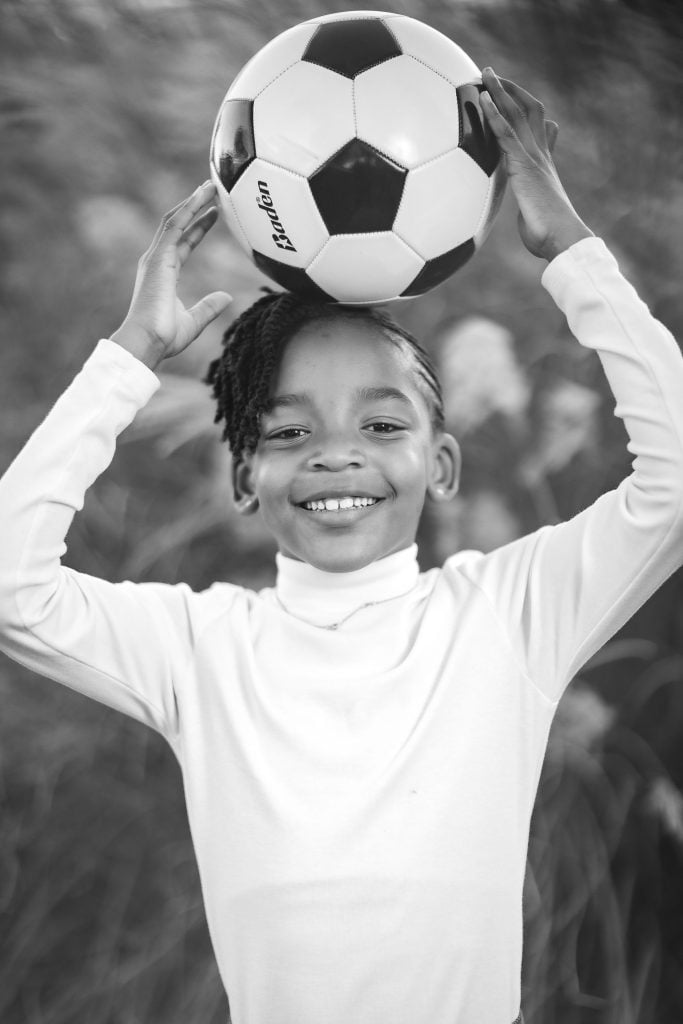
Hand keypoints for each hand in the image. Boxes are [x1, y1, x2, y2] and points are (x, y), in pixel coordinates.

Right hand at [111, 181, 231, 368]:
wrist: (146, 341)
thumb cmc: (164, 337)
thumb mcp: (194, 321)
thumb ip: (208, 307)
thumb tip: (227, 298)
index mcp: (164, 274)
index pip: (183, 243)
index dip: (199, 228)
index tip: (214, 215)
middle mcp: (158, 261)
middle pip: (178, 225)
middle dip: (194, 206)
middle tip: (212, 189)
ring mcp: (156, 257)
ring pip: (175, 219)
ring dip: (192, 201)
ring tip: (210, 185)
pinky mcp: (159, 257)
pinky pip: (174, 226)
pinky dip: (188, 209)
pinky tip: (202, 196)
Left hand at [480, 68, 593, 260]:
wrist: (562, 239)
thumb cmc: (548, 235)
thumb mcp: (536, 214)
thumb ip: (529, 205)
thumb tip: (526, 213)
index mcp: (544, 165)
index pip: (539, 127)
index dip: (525, 109)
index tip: (510, 98)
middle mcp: (541, 155)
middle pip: (529, 111)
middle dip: (512, 91)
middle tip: (494, 75)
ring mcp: (534, 158)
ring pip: (518, 114)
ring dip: (501, 91)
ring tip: (486, 73)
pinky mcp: (523, 165)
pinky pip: (506, 133)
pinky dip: (494, 114)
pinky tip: (483, 98)